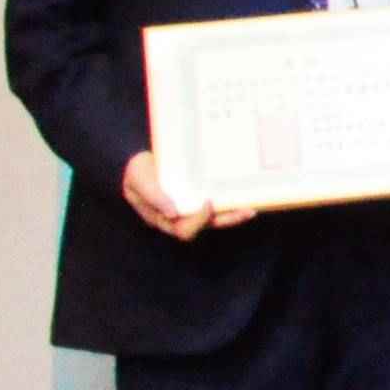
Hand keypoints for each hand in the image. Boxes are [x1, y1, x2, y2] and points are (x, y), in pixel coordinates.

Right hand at [121, 149, 251, 239]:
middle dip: (227, 220)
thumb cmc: (137, 171)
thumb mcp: (138, 180)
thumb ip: (152, 196)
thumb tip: (172, 212)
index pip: (183, 229)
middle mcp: (180, 217)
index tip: (207, 202)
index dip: (198, 220)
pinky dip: (230, 201)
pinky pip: (217, 203)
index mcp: (162, 219)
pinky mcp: (199, 196)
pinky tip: (244, 195)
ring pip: (216, 217)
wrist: (141, 160)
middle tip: (246, 210)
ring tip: (252, 208)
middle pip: (206, 226)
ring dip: (234, 214)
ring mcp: (191, 207)